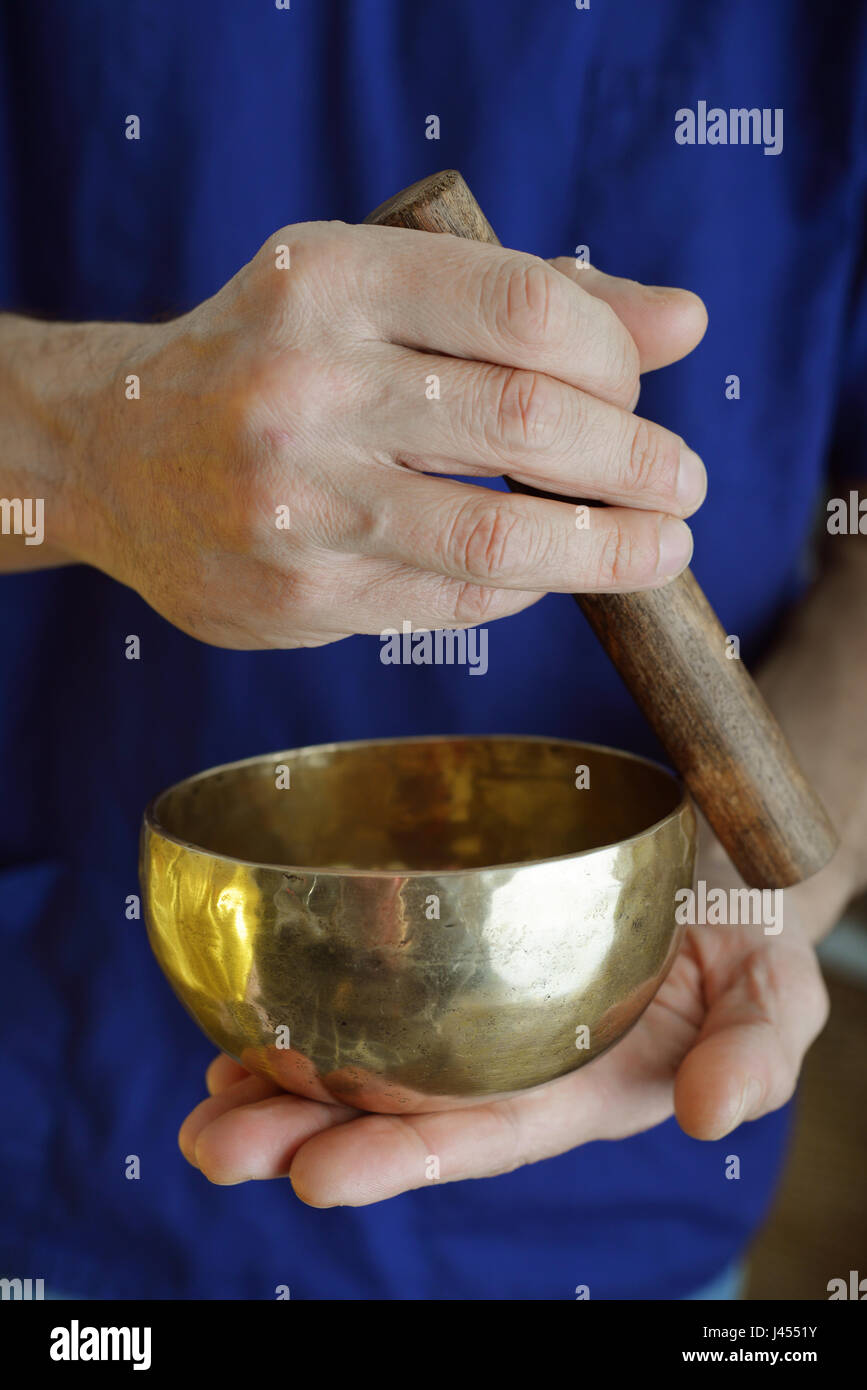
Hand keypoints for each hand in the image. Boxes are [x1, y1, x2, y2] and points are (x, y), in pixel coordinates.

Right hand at [36, 226, 705, 645]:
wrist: (115, 455)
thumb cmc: (271, 359)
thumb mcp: (375, 290)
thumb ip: (526, 298)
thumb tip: (684, 322)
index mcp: (331, 278)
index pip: (527, 306)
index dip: (617, 356)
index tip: (641, 390)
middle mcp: (306, 383)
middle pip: (529, 421)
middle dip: (638, 460)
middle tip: (682, 481)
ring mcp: (296, 499)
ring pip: (498, 531)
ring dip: (609, 546)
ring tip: (661, 545)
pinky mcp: (298, 593)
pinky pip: (452, 598)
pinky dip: (522, 584)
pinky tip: (542, 568)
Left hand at [177, 842, 829, 1205]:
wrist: (718, 869)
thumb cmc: (745, 936)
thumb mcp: (774, 993)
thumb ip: (755, 1055)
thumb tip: (711, 1114)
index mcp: (580, 1087)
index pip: (482, 1133)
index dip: (403, 1155)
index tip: (316, 1174)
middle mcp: (513, 1061)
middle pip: (400, 1108)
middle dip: (305, 1134)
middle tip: (213, 1144)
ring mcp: (479, 1009)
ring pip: (370, 1057)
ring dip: (285, 1081)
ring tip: (207, 1098)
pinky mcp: (457, 952)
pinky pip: (373, 990)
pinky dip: (309, 1009)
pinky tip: (246, 1022)